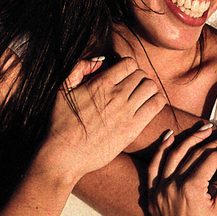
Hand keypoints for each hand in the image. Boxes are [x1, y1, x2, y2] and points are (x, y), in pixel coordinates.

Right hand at [35, 57, 165, 185]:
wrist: (64, 155)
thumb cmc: (60, 123)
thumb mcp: (61, 89)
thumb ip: (78, 68)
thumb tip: (100, 60)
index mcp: (100, 84)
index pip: (128, 63)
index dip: (127, 67)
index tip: (122, 75)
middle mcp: (116, 95)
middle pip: (141, 74)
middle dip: (137, 78)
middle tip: (131, 87)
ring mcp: (126, 112)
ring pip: (151, 87)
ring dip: (148, 88)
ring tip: (140, 96)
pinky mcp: (133, 129)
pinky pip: (157, 105)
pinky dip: (157, 101)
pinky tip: (148, 106)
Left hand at [146, 123, 216, 215]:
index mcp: (190, 189)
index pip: (210, 157)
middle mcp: (170, 187)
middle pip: (192, 153)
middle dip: (212, 140)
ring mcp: (158, 191)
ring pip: (172, 155)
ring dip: (188, 139)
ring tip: (204, 128)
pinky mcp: (152, 196)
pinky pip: (154, 167)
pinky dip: (161, 150)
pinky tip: (170, 136)